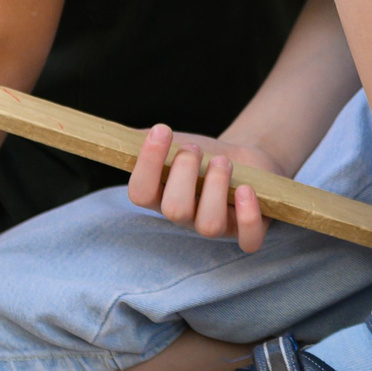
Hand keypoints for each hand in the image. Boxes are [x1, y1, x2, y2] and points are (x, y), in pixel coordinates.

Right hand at [128, 126, 286, 252]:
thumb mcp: (176, 142)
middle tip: (194, 148)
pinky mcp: (248, 230)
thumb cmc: (204, 155)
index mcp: (161, 196)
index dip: (147, 163)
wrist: (244, 161)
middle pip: (174, 210)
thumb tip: (123, 133)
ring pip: (209, 225)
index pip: (140, 193)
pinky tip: (245, 189)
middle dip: (184, 171)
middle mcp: (186, 217)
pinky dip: (248, 216)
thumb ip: (149, 138)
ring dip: (215, 187)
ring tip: (222, 162)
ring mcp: (217, 227)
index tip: (162, 130)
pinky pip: (248, 240)